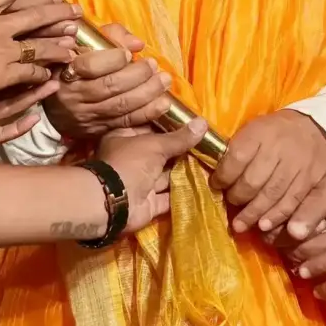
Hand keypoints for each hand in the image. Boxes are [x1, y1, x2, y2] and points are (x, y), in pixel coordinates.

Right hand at [0, 0, 78, 103]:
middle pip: (36, 15)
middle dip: (58, 12)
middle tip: (76, 10)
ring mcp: (2, 49)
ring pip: (39, 45)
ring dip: (58, 45)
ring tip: (73, 46)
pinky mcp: (1, 74)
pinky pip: (29, 72)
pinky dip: (41, 72)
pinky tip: (50, 74)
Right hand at [48, 23, 171, 139]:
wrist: (53, 106)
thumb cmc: (73, 66)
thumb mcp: (82, 45)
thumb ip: (110, 37)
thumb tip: (137, 45)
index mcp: (67, 70)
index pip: (90, 66)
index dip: (113, 59)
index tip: (128, 54)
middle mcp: (74, 96)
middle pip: (109, 86)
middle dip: (137, 75)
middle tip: (153, 65)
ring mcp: (86, 115)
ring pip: (120, 106)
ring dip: (147, 94)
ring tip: (164, 81)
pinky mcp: (97, 129)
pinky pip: (125, 122)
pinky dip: (147, 113)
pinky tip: (162, 103)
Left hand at [91, 119, 209, 235]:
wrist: (114, 203)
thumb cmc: (130, 163)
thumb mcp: (156, 144)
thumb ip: (180, 138)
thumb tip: (203, 122)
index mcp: (125, 138)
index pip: (150, 127)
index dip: (171, 125)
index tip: (194, 123)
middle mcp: (132, 159)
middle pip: (160, 152)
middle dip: (182, 149)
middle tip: (208, 143)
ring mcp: (140, 182)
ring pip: (166, 174)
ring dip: (185, 171)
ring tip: (211, 163)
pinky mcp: (148, 203)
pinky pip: (169, 196)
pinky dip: (184, 192)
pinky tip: (203, 185)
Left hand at [216, 111, 325, 234]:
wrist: (312, 127)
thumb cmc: (274, 132)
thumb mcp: (253, 130)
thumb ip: (236, 150)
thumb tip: (217, 177)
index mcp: (260, 132)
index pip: (236, 158)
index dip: (223, 176)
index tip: (217, 184)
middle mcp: (279, 148)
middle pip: (253, 181)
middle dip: (238, 197)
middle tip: (232, 202)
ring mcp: (297, 165)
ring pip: (271, 195)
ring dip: (253, 213)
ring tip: (241, 225)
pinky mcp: (312, 180)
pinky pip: (292, 203)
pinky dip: (276, 218)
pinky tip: (264, 227)